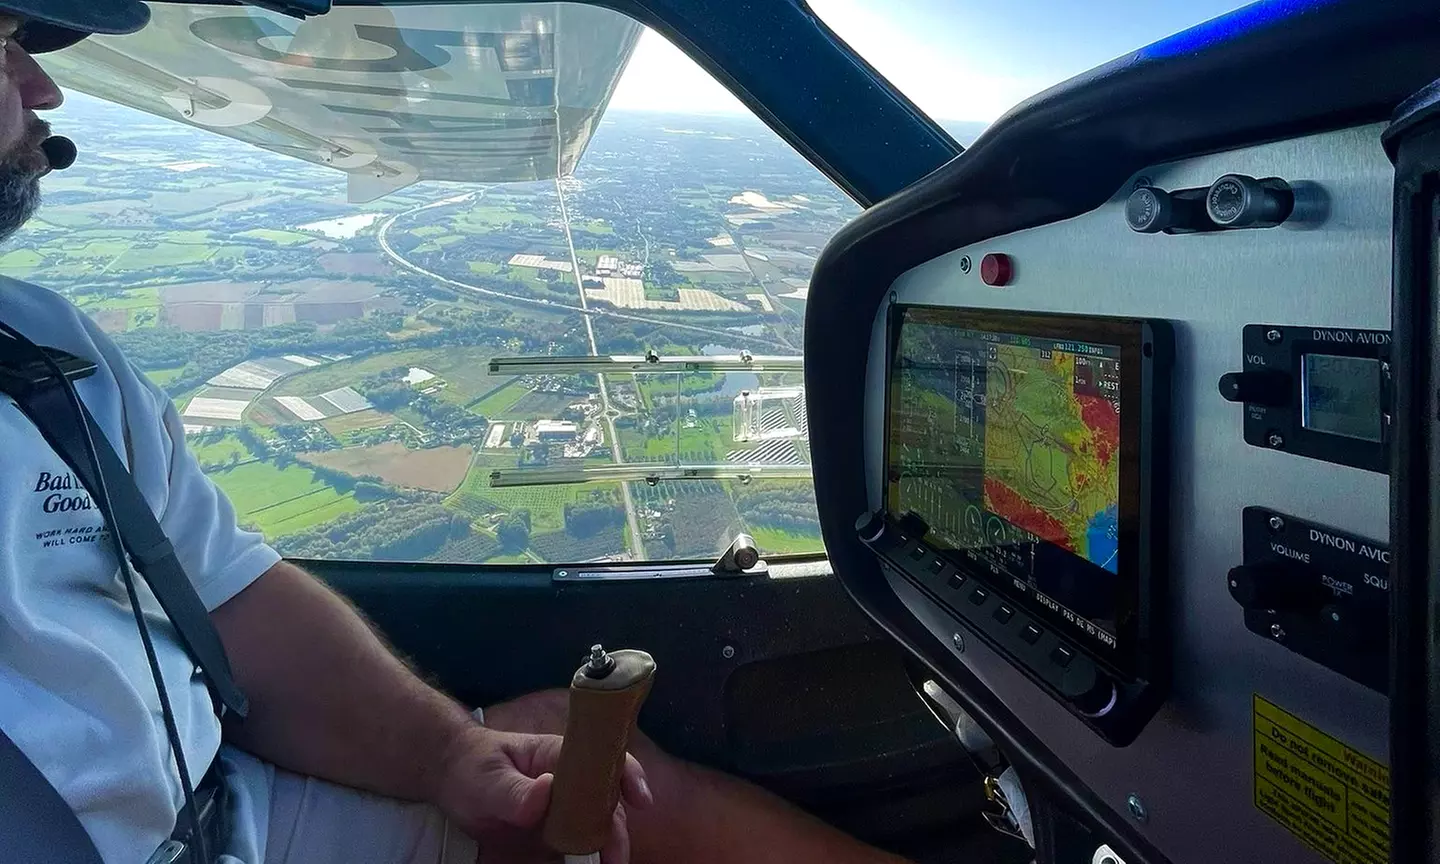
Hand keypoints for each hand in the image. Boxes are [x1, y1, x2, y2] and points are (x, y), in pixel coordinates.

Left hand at [434, 723, 651, 863]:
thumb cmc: (472, 765)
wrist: (449, 779)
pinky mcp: (547, 842)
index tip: (640, 800)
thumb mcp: (488, 776)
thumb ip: (514, 789)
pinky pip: (568, 858)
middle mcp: (569, 787)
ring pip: (591, 836)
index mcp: (561, 759)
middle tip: (614, 860)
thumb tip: (546, 790)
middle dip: (616, 836)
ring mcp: (560, 816)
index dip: (628, 777)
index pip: (605, 761)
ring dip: (599, 856)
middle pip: (605, 809)